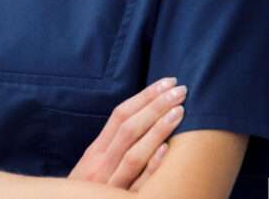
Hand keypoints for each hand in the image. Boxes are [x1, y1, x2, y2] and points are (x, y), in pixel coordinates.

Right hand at [67, 78, 186, 190]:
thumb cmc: (88, 192)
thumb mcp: (95, 166)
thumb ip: (113, 146)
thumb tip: (143, 119)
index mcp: (96, 152)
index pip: (120, 115)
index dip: (144, 97)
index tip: (167, 82)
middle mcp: (101, 165)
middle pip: (129, 129)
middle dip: (155, 105)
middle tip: (180, 89)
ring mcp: (110, 184)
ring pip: (133, 153)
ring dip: (157, 129)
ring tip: (179, 111)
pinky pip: (138, 184)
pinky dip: (151, 167)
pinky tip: (166, 150)